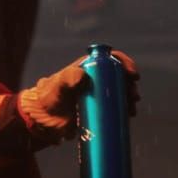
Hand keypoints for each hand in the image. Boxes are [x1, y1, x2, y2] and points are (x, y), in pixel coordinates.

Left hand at [18, 51, 139, 143]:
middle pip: (119, 76)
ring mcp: (98, 93)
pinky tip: (128, 118)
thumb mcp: (58, 87)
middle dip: (129, 85)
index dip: (124, 63)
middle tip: (133, 97)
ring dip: (129, 98)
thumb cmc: (49, 98)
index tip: (132, 75)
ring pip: (120, 92)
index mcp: (88, 67)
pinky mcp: (98, 108)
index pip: (110, 59)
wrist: (44, 119)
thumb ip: (66, 79)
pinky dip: (124, 110)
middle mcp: (95, 78)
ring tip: (131, 110)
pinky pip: (116, 106)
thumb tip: (82, 76)